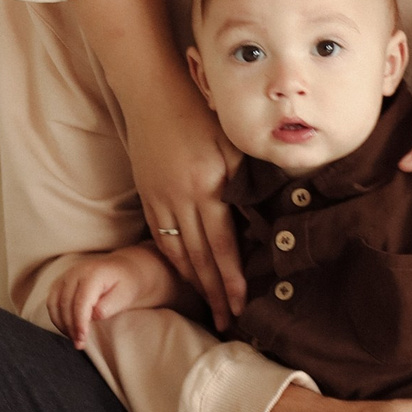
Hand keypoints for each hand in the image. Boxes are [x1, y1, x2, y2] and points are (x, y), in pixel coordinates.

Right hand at [47, 244, 180, 349]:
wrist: (122, 269)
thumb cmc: (126, 284)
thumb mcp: (125, 296)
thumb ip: (108, 306)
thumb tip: (92, 316)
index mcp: (93, 273)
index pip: (81, 302)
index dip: (79, 323)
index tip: (82, 340)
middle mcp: (76, 272)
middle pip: (65, 304)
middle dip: (70, 327)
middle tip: (79, 344)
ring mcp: (66, 275)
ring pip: (54, 303)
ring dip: (62, 324)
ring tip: (74, 338)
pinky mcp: (61, 282)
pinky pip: (52, 301)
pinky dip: (56, 317)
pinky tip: (67, 328)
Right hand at [65, 0, 246, 327]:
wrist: (151, 91)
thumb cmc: (200, 110)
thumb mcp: (231, 143)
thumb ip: (246, 180)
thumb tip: (264, 217)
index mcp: (208, 186)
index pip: (223, 245)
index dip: (232, 279)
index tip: (242, 304)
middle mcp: (181, 198)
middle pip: (200, 258)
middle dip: (214, 292)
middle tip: (228, 320)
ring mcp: (160, 198)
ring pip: (178, 252)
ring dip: (193, 283)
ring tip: (208, 305)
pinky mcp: (147, 194)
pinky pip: (161, 237)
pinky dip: (174, 260)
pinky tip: (184, 274)